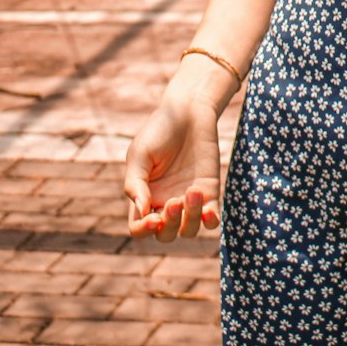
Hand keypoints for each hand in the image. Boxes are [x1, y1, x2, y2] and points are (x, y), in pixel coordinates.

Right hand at [123, 93, 223, 243]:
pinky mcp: (210, 192)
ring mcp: (188, 200)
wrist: (189, 110)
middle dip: (169, 224)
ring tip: (192, 192)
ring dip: (190, 219)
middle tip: (175, 200)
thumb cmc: (159, 130)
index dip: (144, 230)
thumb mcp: (140, 155)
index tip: (153, 218)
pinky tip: (209, 212)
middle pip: (165, 235)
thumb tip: (142, 214)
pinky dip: (211, 221)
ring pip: (188, 230)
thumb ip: (135, 185)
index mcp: (144, 196)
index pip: (139, 228)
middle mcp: (164, 203)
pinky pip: (211, 219)